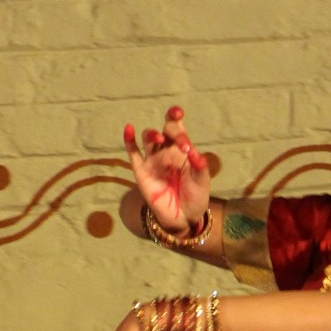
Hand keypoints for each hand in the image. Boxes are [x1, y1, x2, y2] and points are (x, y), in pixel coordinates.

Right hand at [123, 104, 209, 234]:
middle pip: (164, 130)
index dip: (175, 116)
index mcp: (181, 148)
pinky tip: (129, 129)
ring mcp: (153, 160)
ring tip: (160, 140)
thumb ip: (200, 167)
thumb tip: (195, 153)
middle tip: (182, 144)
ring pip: (148, 139)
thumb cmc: (195, 196)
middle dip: (172, 131)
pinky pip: (133, 153)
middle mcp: (166, 150)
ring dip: (152, 135)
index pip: (176, 126)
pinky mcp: (142, 172)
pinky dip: (129, 140)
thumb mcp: (202, 182)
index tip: (178, 113)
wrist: (183, 217)